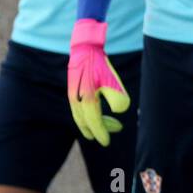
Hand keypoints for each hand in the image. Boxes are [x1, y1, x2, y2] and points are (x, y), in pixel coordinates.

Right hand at [67, 18, 128, 146]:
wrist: (85, 49)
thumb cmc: (100, 65)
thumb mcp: (113, 81)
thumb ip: (117, 98)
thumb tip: (119, 111)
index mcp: (86, 98)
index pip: (94, 121)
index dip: (101, 133)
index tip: (106, 142)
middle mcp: (76, 99)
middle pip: (86, 121)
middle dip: (97, 131)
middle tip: (107, 138)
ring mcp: (73, 95)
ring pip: (81, 116)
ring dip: (94, 123)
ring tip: (107, 125)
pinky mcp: (73, 90)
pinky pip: (79, 109)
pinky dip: (88, 115)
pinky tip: (98, 113)